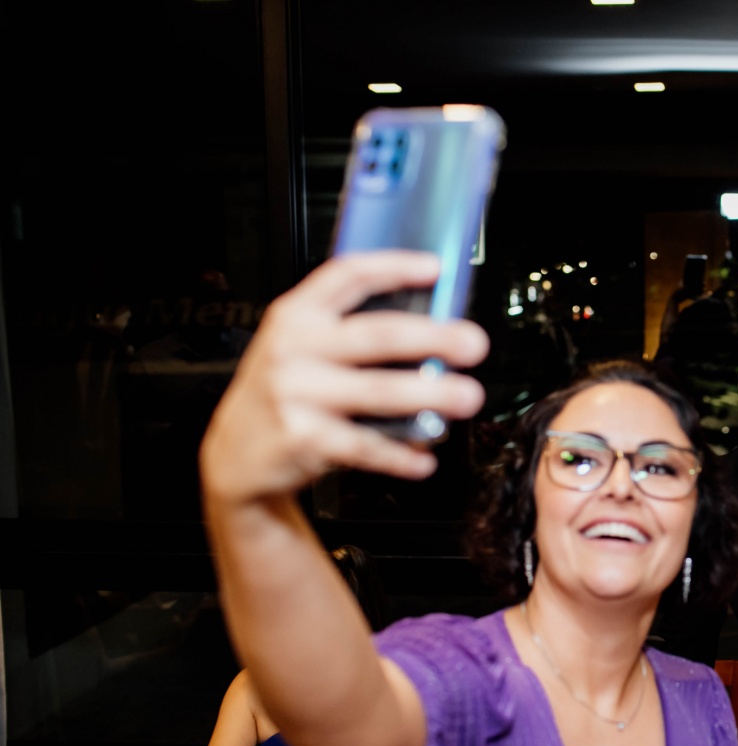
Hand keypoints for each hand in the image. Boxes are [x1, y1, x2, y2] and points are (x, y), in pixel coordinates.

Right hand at [200, 251, 489, 504]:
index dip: (393, 267)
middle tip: (473, 344)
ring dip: (432, 394)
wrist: (235, 455)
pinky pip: (365, 446)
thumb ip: (348, 332)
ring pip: (379, 392)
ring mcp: (297, 393)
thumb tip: (431, 329)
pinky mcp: (303, 438)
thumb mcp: (300, 348)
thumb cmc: (284, 393)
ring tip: (467, 396)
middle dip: (433, 338)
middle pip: (377, 335)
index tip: (434, 268)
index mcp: (296, 316)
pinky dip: (400, 454)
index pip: (347, 276)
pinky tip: (423, 458)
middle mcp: (294, 349)